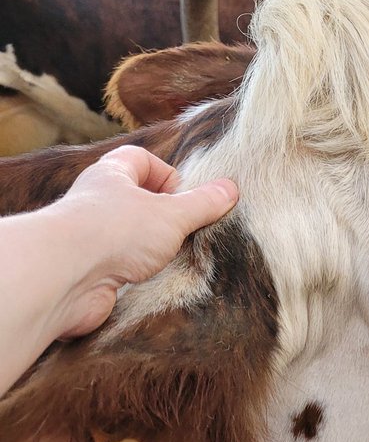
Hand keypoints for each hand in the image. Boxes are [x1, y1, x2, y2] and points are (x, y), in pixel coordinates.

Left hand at [52, 145, 237, 337]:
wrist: (64, 277)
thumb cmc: (112, 231)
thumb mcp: (172, 214)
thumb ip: (203, 203)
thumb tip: (231, 189)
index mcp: (112, 175)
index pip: (142, 159)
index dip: (169, 175)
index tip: (187, 198)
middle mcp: (98, 203)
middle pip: (139, 200)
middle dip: (167, 217)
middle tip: (187, 231)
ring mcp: (93, 238)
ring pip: (133, 237)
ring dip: (156, 249)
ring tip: (174, 259)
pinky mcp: (92, 270)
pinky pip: (125, 267)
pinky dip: (143, 276)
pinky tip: (155, 282)